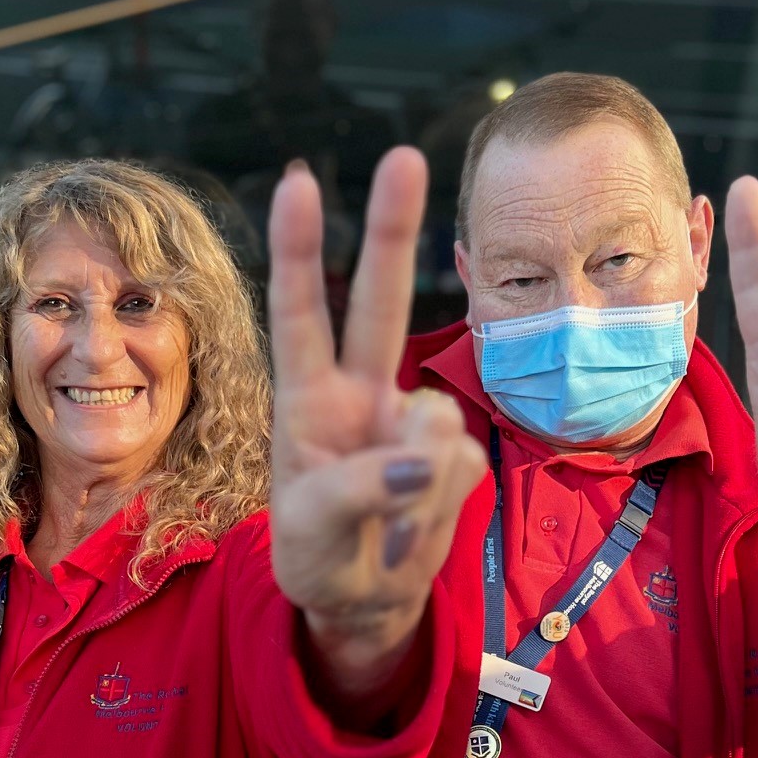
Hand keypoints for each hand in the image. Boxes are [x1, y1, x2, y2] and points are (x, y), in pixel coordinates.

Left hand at [267, 150, 486, 679]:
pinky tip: (407, 536)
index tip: (297, 183)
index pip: (300, 314)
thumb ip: (361, 488)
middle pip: (380, 301)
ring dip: (412, 492)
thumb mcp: (312, 530)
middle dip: (392, 229)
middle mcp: (360, 392)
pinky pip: (460, 470)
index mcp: (307, 399)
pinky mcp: (452, 456)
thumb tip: (427, 456)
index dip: (298, 251)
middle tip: (401, 154)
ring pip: (434, 426)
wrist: (363, 602)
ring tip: (380, 533)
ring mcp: (410, 421)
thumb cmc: (317, 555)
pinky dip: (434, 514)